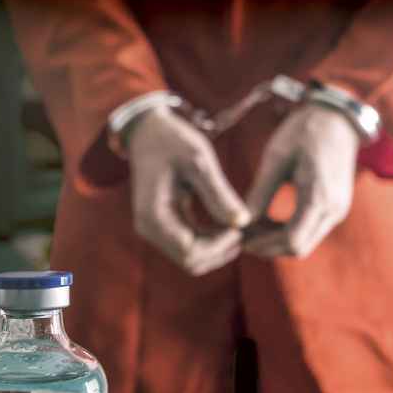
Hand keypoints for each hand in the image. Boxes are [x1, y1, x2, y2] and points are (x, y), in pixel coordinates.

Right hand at [127, 107, 250, 275]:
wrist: (149, 131)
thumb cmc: (173, 140)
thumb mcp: (199, 160)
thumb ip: (219, 193)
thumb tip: (243, 222)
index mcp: (154, 216)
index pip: (191, 252)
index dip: (219, 245)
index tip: (240, 225)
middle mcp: (149, 229)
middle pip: (191, 261)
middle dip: (220, 250)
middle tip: (244, 228)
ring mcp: (154, 231)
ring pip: (191, 259)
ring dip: (217, 249)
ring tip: (239, 227)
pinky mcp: (163, 227)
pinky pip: (189, 247)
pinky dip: (210, 241)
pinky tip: (228, 225)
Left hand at [244, 104, 358, 257]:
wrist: (337, 119)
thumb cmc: (304, 132)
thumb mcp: (276, 158)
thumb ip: (260, 193)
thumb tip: (240, 222)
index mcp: (319, 196)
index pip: (291, 241)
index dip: (264, 246)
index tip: (241, 239)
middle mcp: (333, 210)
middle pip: (298, 249)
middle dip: (268, 247)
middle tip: (242, 236)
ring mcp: (337, 211)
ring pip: (304, 244)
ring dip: (277, 241)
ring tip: (252, 227)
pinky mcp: (335, 209)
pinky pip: (309, 232)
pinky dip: (288, 233)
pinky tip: (268, 220)